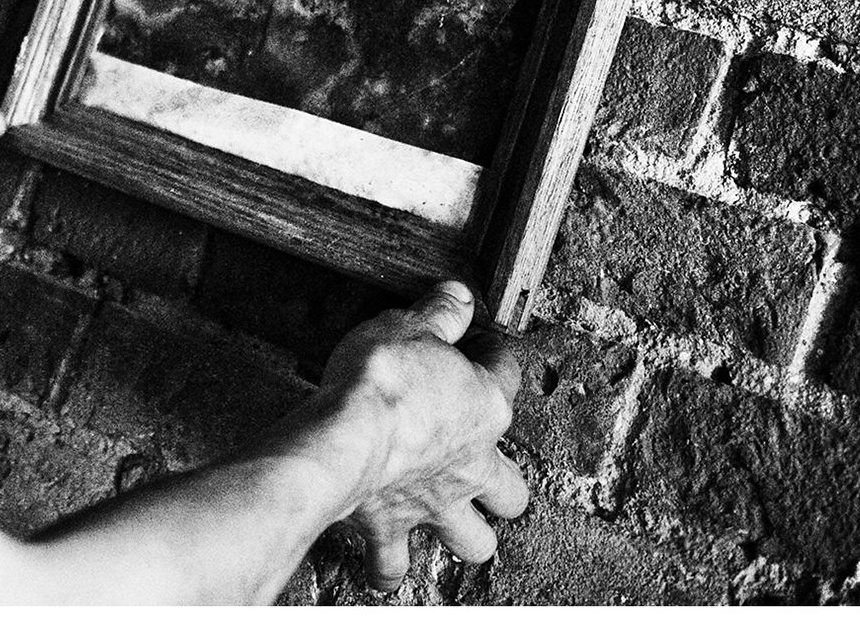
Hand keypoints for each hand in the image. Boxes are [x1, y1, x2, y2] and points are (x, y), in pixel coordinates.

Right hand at [320, 280, 526, 589]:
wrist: (346, 436)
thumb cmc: (381, 379)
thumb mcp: (409, 324)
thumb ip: (438, 312)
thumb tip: (458, 295)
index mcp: (486, 408)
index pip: (508, 374)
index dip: (495, 356)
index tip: (482, 347)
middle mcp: (471, 466)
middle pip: (512, 492)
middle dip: (503, 486)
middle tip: (480, 467)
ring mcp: (435, 505)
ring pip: (475, 542)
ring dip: (465, 535)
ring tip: (449, 523)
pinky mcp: (393, 529)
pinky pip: (393, 564)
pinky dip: (388, 565)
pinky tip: (380, 561)